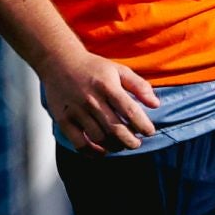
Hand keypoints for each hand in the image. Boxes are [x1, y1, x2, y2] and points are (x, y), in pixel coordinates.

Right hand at [41, 49, 160, 153]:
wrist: (58, 61)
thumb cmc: (94, 68)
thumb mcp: (118, 70)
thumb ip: (139, 86)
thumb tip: (156, 105)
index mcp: (107, 86)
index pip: (130, 111)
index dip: (143, 126)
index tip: (149, 132)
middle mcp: (91, 99)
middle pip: (115, 129)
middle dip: (131, 142)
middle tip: (136, 143)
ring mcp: (76, 111)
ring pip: (99, 139)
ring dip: (115, 147)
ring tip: (120, 145)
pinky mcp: (63, 120)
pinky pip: (80, 144)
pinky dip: (93, 152)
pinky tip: (102, 150)